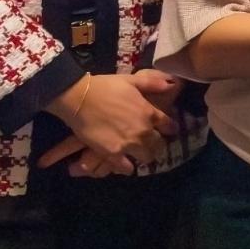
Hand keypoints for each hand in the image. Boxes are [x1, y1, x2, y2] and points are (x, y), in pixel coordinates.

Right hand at [39, 71, 178, 170]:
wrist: (79, 98)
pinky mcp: (113, 154)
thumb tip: (170, 84)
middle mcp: (143, 131)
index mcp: (149, 112)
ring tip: (139, 153)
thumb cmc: (104, 87)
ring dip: (145, 156)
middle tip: (152, 143)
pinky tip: (126, 165)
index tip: (168, 129)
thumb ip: (151, 83)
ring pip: (146, 157)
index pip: (168, 125)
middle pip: (158, 145)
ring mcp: (128, 144)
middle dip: (157, 144)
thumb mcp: (130, 80)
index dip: (169, 127)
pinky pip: (126, 168)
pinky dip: (127, 167)